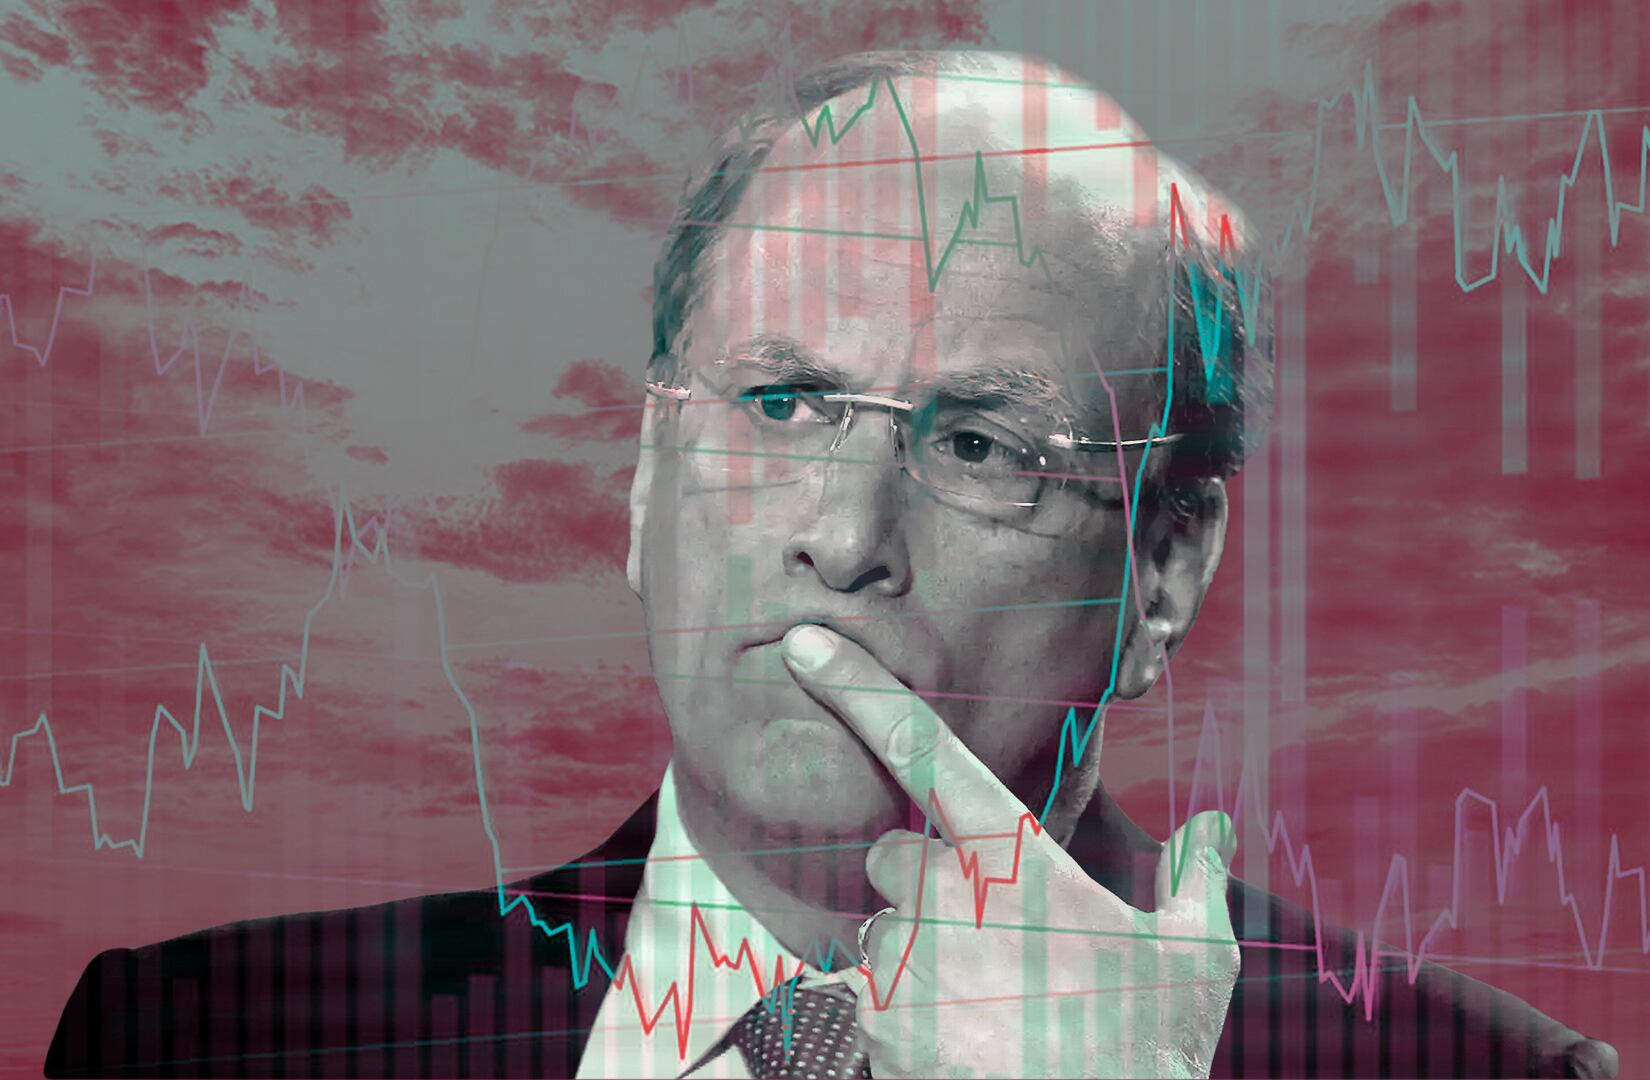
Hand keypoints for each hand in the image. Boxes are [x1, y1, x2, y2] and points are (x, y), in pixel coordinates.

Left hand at [781, 624, 1238, 1078]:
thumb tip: (1216, 827)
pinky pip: (869, 1001)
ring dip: (918, 957)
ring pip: (882, 932)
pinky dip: (905, 1019)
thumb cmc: (1150, 1052)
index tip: (805, 646)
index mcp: (1014, 858)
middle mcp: (946, 898)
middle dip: (925, 884)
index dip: (857, 688)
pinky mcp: (875, 1028)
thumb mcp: (1197, 956)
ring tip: (989, 1010)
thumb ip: (1196, 876)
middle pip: (893, 855)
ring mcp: (904, 965)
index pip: (924, 747)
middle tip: (991, 942)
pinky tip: (966, 1050)